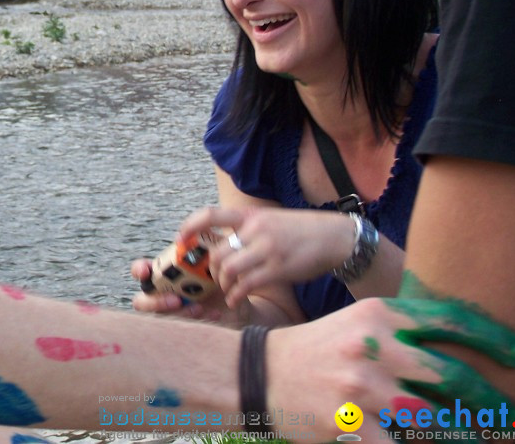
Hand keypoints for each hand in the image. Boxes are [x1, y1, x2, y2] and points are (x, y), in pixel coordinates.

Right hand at [129, 257, 250, 324]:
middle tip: (176, 300)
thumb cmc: (224, 275)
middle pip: (142, 301)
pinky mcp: (185, 328)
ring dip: (180, 314)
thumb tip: (189, 235)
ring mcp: (173, 312)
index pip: (141, 270)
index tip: (146, 272)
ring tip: (200, 308)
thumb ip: (201, 248)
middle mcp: (164, 293)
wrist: (240, 301)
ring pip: (161, 318)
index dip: (139, 270)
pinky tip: (215, 314)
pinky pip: (182, 328)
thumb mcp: (214, 260)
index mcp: (166, 272)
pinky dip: (198, 320)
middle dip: (155, 302)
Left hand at [181, 206, 352, 307]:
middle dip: (211, 269)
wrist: (334, 237)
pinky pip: (246, 285)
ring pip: (229, 269)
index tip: (180, 240)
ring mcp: (267, 250)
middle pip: (218, 252)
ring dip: (223, 283)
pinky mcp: (278, 270)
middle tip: (213, 278)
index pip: (210, 215)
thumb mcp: (270, 220)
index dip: (190, 227)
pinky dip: (236, 296)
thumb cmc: (299, 231)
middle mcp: (256, 230)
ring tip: (227, 289)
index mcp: (250, 215)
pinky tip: (236, 300)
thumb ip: (246, 229)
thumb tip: (221, 243)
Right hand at [268, 296, 514, 439]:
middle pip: (452, 374)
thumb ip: (399, 331)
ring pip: (434, 420)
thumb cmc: (314, 349)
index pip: (448, 320)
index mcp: (376, 315)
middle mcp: (373, 348)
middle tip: (507, 410)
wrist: (257, 373)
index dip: (492, 337)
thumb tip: (456, 350)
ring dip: (459, 433)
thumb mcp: (355, 324)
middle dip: (489, 397)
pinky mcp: (349, 426)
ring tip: (474, 436)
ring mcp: (361, 389)